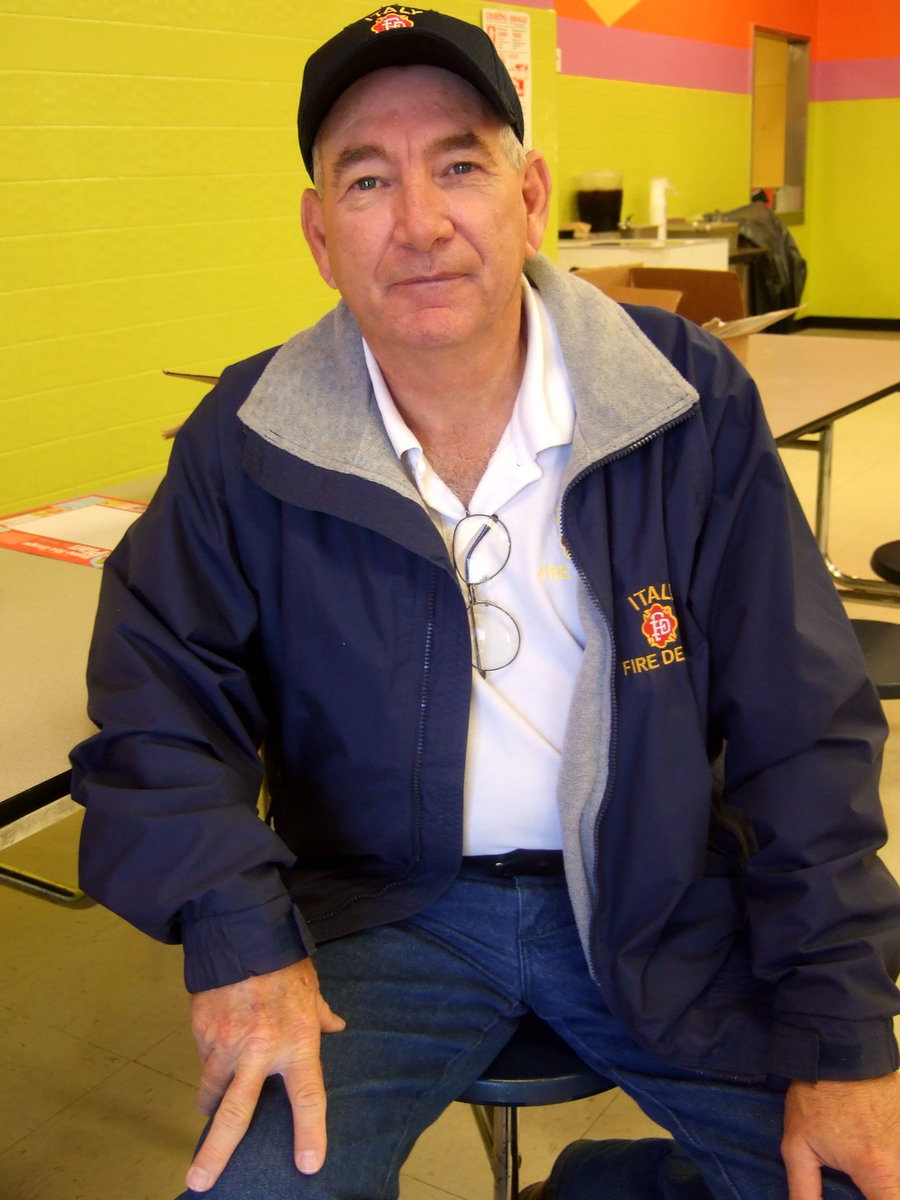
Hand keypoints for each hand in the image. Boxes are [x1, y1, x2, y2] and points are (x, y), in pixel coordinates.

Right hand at [185, 958, 345, 1192]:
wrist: (241, 932)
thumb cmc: (283, 962)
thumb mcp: (311, 988)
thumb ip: (321, 1015)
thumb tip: (336, 1025)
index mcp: (297, 1041)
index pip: (307, 1097)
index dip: (310, 1133)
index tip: (308, 1165)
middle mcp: (260, 1050)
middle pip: (236, 1113)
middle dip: (216, 1153)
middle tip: (200, 1183)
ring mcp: (226, 1043)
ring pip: (212, 1090)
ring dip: (210, 1106)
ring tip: (208, 1116)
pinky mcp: (202, 1031)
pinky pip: (203, 1059)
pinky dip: (209, 1062)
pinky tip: (215, 1052)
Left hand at [782, 1074, 899, 1198]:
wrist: (836, 1047)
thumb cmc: (816, 1098)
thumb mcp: (798, 1146)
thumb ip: (805, 1189)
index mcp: (877, 1170)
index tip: (862, 1198)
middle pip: (897, 1185)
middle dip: (881, 1185)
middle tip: (859, 1177)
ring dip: (887, 1170)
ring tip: (861, 1147)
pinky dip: (891, 1151)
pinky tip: (872, 1137)